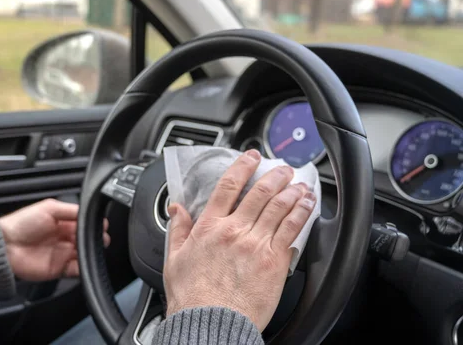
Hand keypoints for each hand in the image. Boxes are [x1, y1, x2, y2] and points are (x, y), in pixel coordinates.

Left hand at [0, 199, 110, 280]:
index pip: (86, 224)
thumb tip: (90, 212)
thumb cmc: (22, 223)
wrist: (5, 246)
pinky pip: (77, 270)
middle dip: (96, 240)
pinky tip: (84, 262)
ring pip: (85, 255)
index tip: (101, 226)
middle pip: (88, 240)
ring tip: (91, 250)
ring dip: (91, 253)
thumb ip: (71, 210)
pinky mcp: (59, 269)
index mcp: (64, 222)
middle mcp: (65, 238)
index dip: (95, 225)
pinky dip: (83, 268)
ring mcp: (63, 254)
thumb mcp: (49, 208)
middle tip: (99, 239)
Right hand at [163, 150, 315, 330]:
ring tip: (300, 183)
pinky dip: (301, 213)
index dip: (243, 167)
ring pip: (279, 207)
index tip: (251, 157)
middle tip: (283, 169)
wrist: (211, 323)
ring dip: (292, 191)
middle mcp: (235, 230)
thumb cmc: (192, 297)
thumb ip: (178, 229)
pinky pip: (291, 230)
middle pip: (260, 193)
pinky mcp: (274, 261)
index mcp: (210, 227)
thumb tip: (176, 209)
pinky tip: (307, 205)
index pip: (228, 186)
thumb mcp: (174, 258)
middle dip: (275, 176)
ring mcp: (256, 244)